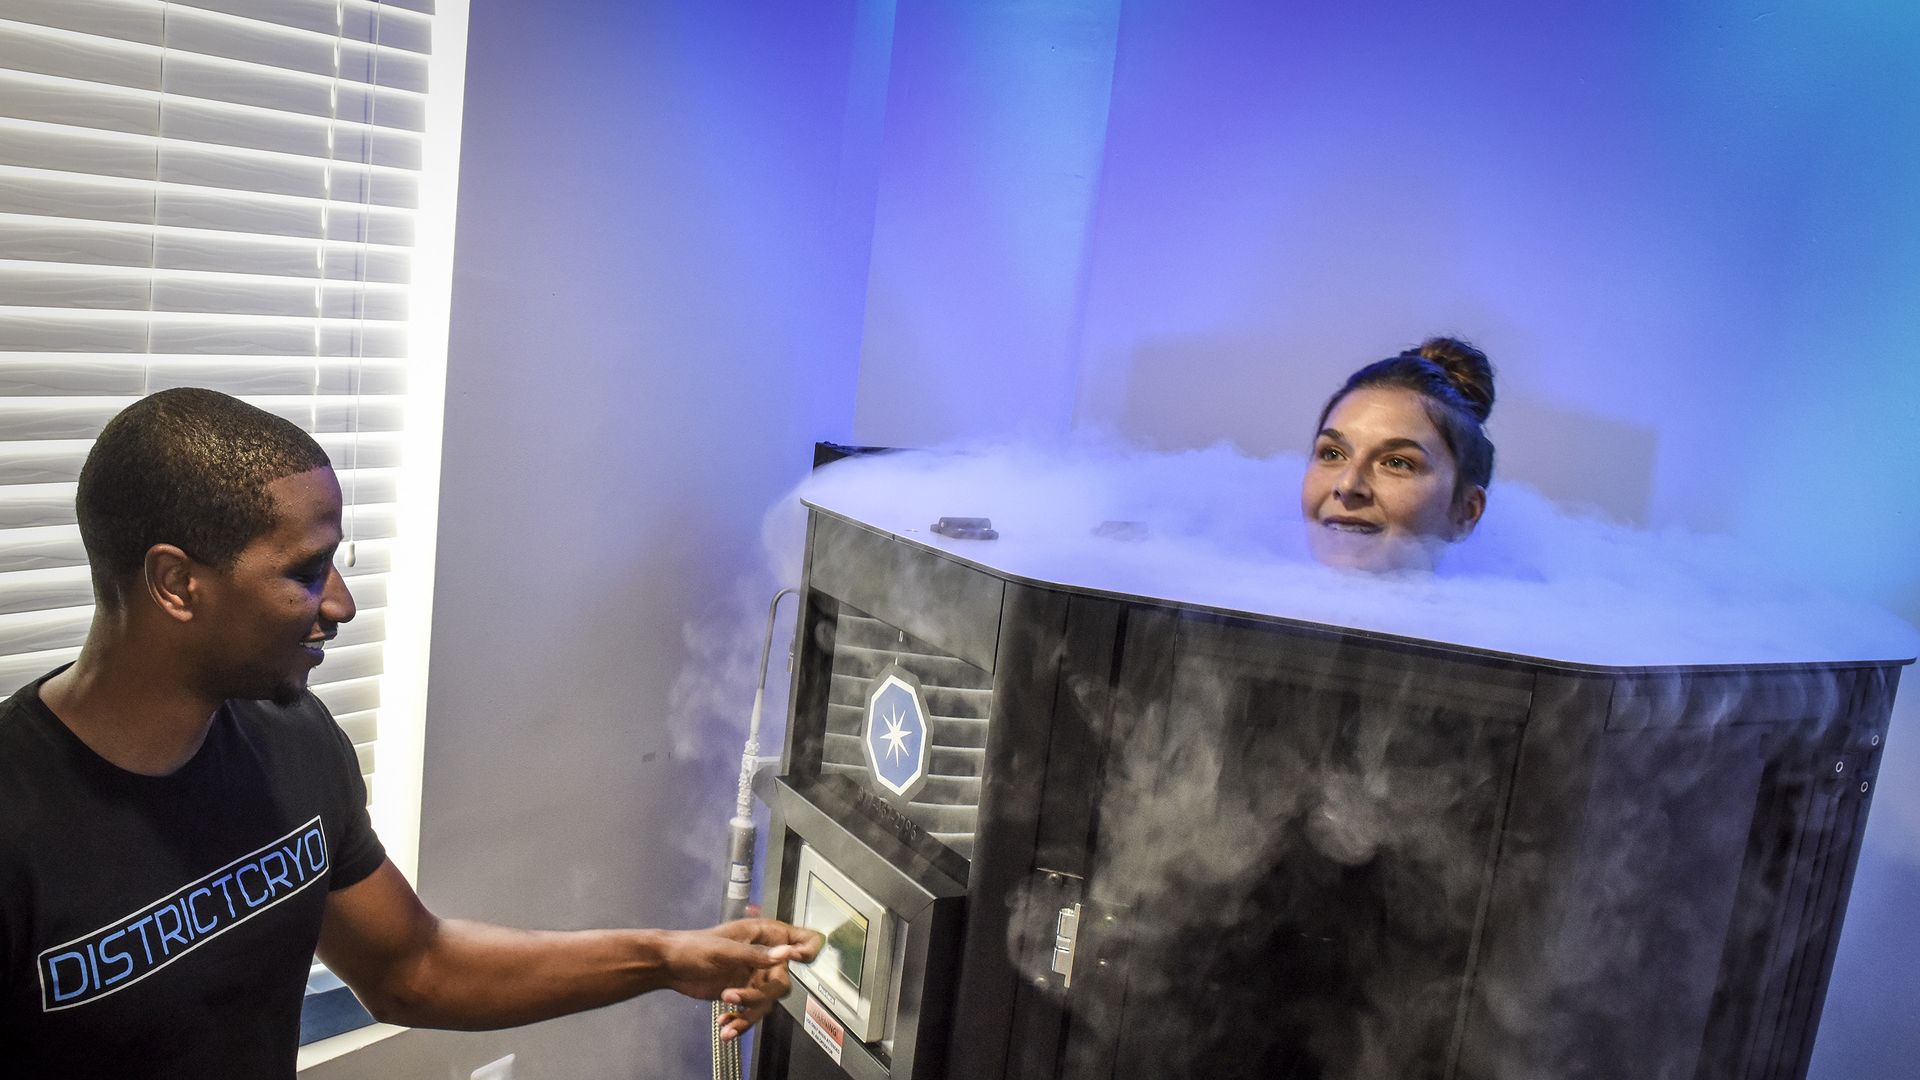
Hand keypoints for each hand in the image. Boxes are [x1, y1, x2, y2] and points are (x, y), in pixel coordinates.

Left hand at [661, 918, 822, 1039]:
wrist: (669, 966)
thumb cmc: (694, 947)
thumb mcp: (725, 950)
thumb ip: (756, 955)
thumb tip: (786, 953)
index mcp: (765, 935)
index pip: (801, 939)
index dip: (806, 951)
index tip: (800, 962)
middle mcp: (765, 957)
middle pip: (782, 982)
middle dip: (759, 995)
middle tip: (732, 996)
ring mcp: (755, 977)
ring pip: (767, 1002)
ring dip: (748, 1013)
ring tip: (726, 1021)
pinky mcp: (744, 994)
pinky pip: (752, 1012)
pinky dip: (740, 1022)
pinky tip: (725, 1026)